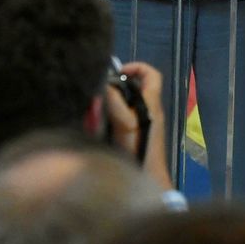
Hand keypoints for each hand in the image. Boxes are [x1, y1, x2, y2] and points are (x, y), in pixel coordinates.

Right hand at [105, 60, 170, 189]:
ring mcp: (140, 122)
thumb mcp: (126, 121)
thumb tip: (105, 84)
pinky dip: (107, 116)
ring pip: (124, 103)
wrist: (144, 176)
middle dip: (116, 86)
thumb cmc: (138, 147)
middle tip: (98, 91)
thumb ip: (116, 101)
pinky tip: (93, 121)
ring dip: (109, 102)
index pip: (151, 74)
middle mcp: (148, 109)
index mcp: (152, 102)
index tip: (118, 72)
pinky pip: (118, 117)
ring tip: (92, 106)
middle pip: (134, 88)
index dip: (137, 67)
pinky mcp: (132, 133)